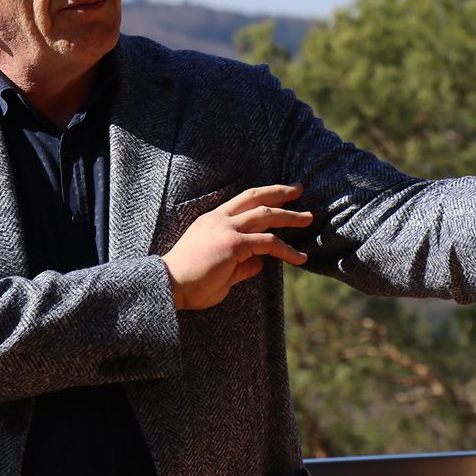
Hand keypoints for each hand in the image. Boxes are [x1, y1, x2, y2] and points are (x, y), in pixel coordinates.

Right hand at [161, 184, 313, 310]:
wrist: (166, 286)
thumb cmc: (188, 282)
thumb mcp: (219, 269)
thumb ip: (241, 264)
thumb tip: (260, 264)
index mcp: (213, 220)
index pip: (243, 200)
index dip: (264, 194)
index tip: (281, 193)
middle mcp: (220, 219)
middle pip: (256, 197)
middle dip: (280, 192)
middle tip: (299, 189)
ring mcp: (227, 230)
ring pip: (266, 215)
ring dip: (290, 216)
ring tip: (308, 218)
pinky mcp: (233, 245)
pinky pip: (268, 243)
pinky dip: (287, 249)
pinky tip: (300, 257)